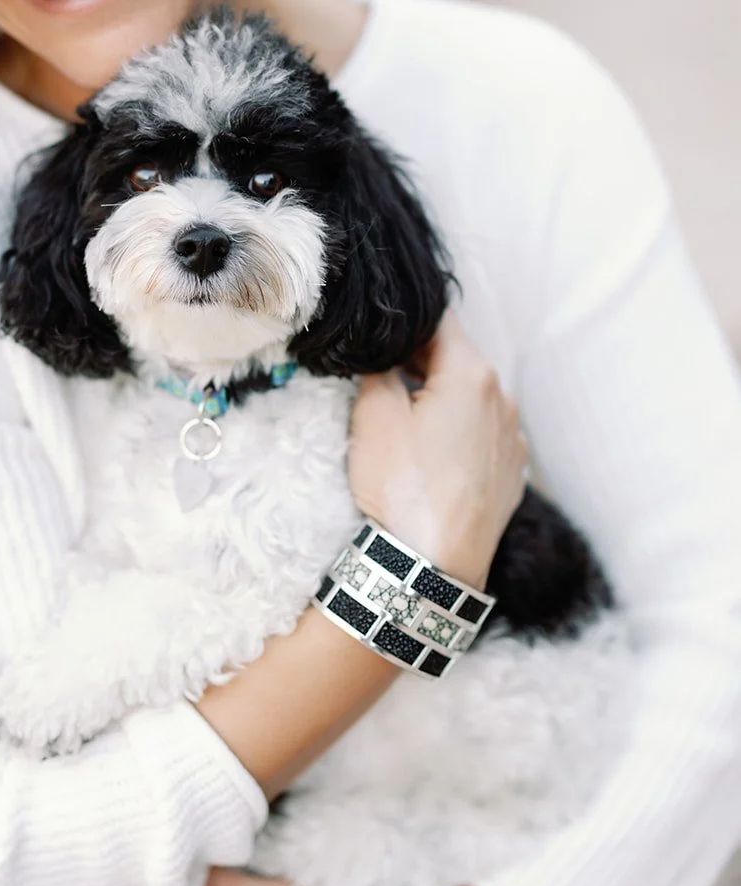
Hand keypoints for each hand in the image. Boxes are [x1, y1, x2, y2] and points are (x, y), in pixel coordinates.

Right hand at [347, 311, 526, 585]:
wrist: (431, 565)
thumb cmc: (403, 487)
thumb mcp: (373, 416)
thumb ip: (377, 369)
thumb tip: (380, 352)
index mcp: (472, 374)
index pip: (440, 319)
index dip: (406, 320)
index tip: (380, 332)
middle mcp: (503, 399)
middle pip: (458, 359)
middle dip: (420, 362)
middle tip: (379, 377)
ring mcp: (512, 438)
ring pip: (472, 398)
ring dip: (441, 399)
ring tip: (405, 426)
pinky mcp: (512, 473)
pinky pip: (483, 435)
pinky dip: (459, 434)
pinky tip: (431, 459)